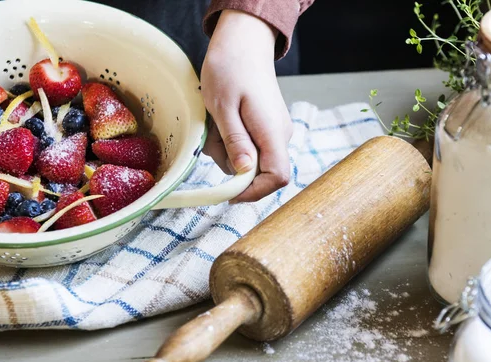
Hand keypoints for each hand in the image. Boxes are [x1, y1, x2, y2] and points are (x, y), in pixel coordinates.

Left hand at [201, 10, 292, 202]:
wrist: (244, 41)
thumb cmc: (230, 67)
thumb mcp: (223, 106)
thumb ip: (235, 141)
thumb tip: (242, 172)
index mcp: (272, 131)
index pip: (277, 177)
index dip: (254, 191)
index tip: (228, 190)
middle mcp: (279, 135)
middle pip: (260, 172)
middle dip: (230, 165)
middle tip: (211, 138)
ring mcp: (274, 131)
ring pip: (250, 160)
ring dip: (225, 150)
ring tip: (214, 122)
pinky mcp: (266, 127)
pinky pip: (248, 146)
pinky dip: (230, 140)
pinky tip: (221, 121)